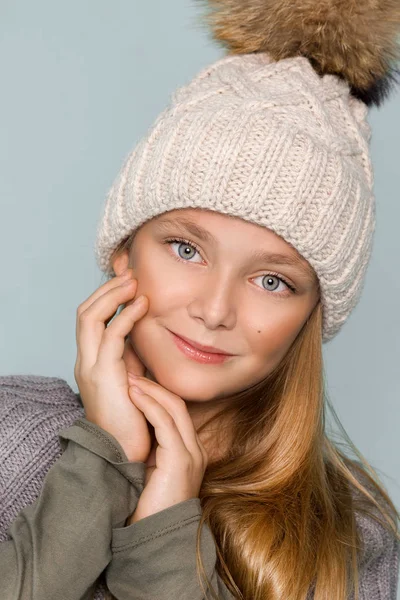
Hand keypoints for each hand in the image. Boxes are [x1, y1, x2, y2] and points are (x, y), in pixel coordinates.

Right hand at [74, 270, 152, 461]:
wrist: (125, 455)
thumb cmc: (135, 420)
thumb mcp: (133, 380)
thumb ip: (133, 358)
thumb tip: (144, 334)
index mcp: (92, 362)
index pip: (91, 319)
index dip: (107, 297)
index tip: (128, 281)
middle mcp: (85, 361)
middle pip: (85, 312)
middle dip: (107, 289)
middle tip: (131, 274)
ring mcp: (90, 367)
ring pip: (89, 317)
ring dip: (112, 295)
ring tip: (135, 282)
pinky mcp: (103, 375)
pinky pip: (110, 336)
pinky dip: (126, 315)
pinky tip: (142, 305)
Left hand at [125, 376, 207, 522]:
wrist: (155, 539)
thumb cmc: (148, 508)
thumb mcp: (151, 472)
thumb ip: (150, 450)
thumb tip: (132, 428)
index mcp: (189, 451)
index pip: (177, 411)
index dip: (156, 393)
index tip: (135, 381)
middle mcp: (195, 450)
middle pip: (177, 404)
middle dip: (153, 385)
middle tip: (129, 373)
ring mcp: (191, 455)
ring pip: (173, 409)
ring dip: (149, 390)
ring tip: (128, 380)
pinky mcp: (181, 461)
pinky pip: (166, 424)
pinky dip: (149, 406)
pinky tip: (134, 396)